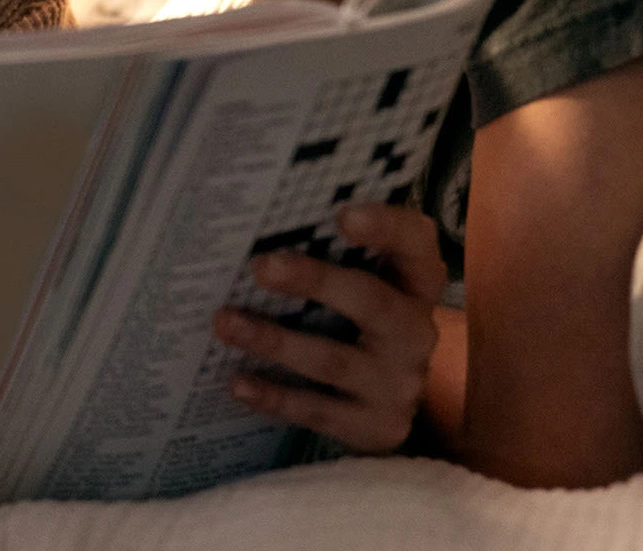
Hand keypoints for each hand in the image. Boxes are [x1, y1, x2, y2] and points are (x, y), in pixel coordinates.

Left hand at [213, 202, 445, 452]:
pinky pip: (321, 412)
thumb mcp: (363, 281)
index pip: (416, 242)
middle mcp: (417, 331)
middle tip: (259, 267)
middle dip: (315, 282)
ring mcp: (401, 384)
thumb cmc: (357, 319)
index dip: (385, 227)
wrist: (388, 396)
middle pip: (372, 302)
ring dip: (274, 341)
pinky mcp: (379, 427)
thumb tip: (263, 224)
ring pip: (335, 361)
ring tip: (225, 322)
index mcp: (417, 281)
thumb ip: (332, 251)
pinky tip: (238, 381)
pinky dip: (276, 396)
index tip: (342, 215)